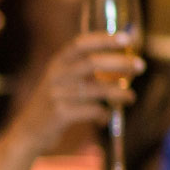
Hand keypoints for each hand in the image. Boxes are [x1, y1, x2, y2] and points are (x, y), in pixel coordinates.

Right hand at [12, 32, 140, 153]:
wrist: (28, 132)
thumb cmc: (53, 104)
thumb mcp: (61, 82)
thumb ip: (83, 71)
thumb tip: (123, 64)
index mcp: (57, 64)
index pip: (80, 44)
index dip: (104, 39)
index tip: (126, 38)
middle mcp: (56, 76)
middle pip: (92, 63)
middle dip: (120, 63)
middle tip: (140, 66)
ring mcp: (57, 95)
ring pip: (97, 89)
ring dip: (119, 93)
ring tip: (130, 97)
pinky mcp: (60, 114)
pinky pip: (92, 111)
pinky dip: (104, 114)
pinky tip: (105, 117)